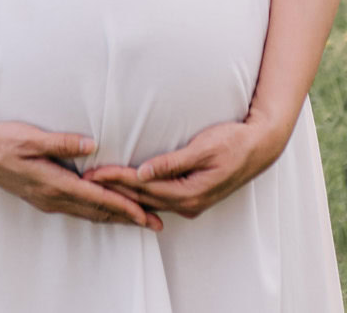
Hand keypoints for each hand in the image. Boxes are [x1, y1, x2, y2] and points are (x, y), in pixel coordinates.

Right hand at [0, 116, 164, 230]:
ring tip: (139, 220)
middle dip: (128, 218)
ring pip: (89, 213)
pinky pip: (78, 209)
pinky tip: (105, 210)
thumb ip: (62, 142)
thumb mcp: (31, 137)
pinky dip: (98, 211)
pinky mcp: (44, 196)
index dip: (123, 206)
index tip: (146, 214)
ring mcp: (48, 199)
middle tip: (155, 223)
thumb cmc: (2, 140)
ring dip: (115, 217)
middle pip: (98, 212)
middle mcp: (54, 197)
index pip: (97, 198)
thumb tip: (92, 144)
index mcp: (54, 183)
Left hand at [81, 111, 289, 220]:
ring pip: (149, 201)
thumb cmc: (233, 141)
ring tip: (100, 186)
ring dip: (124, 193)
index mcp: (189, 193)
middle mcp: (188, 204)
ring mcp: (190, 203)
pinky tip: (128, 191)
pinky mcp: (192, 196)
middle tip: (86, 180)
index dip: (117, 179)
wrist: (260, 147)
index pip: (143, 188)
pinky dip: (140, 195)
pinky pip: (159, 199)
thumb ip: (173, 163)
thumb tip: (143, 173)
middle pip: (142, 199)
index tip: (94, 173)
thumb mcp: (203, 148)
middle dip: (113, 189)